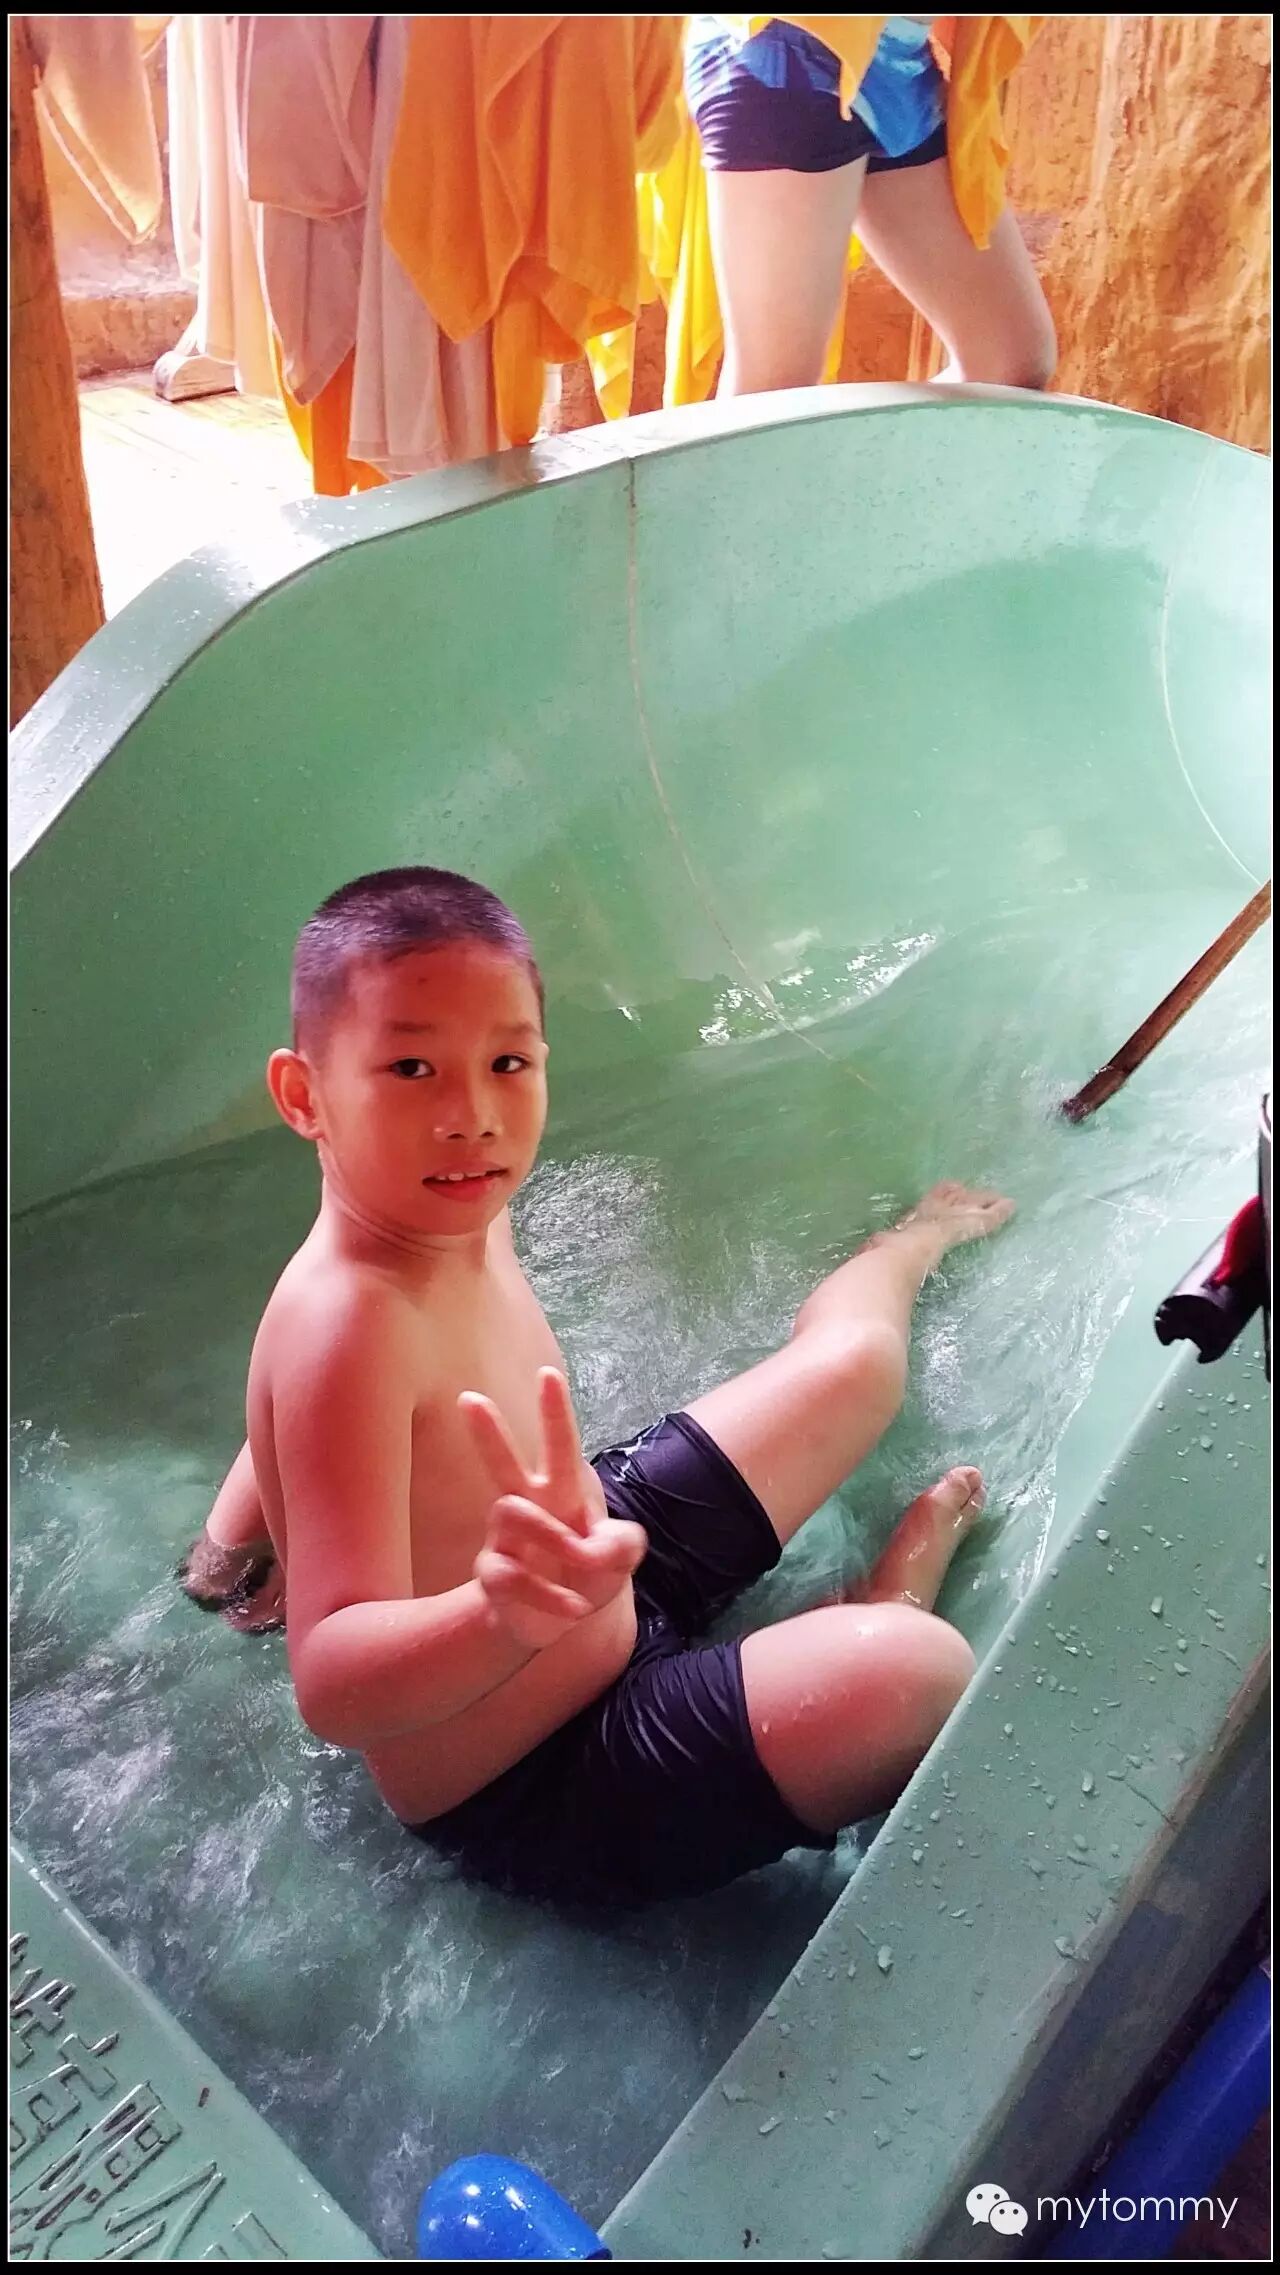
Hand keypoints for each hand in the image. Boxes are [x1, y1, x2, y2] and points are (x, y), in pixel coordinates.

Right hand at [462, 1369, 645, 1651]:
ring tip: (582, 1565)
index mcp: (560, 1492)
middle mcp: (527, 1507)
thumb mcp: (619, 1557)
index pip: (560, 1445)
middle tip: (468, 1397)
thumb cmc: (585, 1573)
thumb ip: (622, 1544)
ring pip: (511, 1512)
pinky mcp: (493, 1575)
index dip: (555, 1412)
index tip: (548, 1373)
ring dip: (554, 1537)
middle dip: (488, 1432)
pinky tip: (574, 1608)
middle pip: (503, 1465)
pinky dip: (552, 1595)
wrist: (552, 1623)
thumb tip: (593, 1548)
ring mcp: (504, 1540)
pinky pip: (513, 1576)